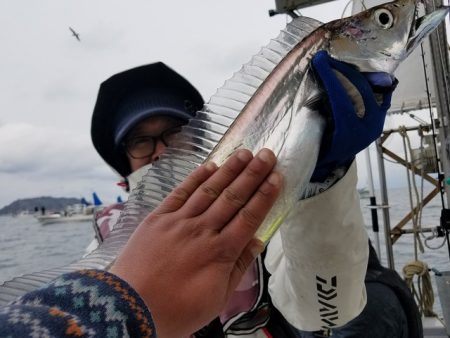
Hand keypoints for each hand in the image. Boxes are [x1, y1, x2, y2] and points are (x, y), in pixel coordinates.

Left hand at [110, 148, 281, 336]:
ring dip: (228, 170)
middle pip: (232, 197)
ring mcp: (179, 221)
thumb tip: (257, 241)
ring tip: (244, 153)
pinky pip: (180, 193)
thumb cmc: (177, 309)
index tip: (276, 177)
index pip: (249, 216)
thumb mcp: (217, 297)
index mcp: (220, 252)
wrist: (130, 309)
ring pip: (209, 190)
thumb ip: (238, 267)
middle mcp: (202, 230)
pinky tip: (209, 166)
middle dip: (252, 174)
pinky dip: (195, 178)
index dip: (264, 195)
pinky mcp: (158, 218)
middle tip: (267, 154)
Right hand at [310, 50, 396, 180]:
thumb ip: (313, 113)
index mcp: (349, 133)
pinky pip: (380, 92)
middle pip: (357, 89)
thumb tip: (309, 83)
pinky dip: (369, 80)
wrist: (333, 163)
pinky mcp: (380, 116)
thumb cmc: (318, 150)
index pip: (342, 98)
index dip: (331, 77)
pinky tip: (355, 71)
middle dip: (340, 70)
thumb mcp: (312, 135)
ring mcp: (377, 120)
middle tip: (325, 58)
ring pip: (368, 88)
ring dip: (351, 73)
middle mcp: (368, 126)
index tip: (320, 60)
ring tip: (336, 64)